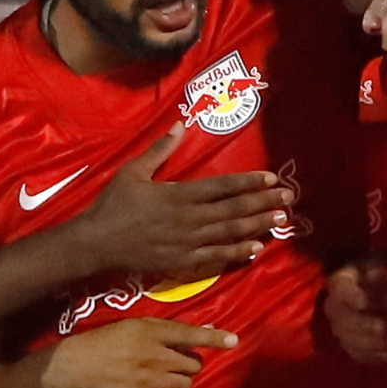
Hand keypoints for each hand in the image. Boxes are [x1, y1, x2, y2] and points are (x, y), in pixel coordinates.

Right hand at [39, 318, 237, 387]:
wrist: (77, 366)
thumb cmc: (106, 342)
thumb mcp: (134, 327)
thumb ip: (166, 331)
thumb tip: (201, 334)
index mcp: (151, 331)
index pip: (189, 334)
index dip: (214, 338)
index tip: (233, 341)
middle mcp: (153, 354)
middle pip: (193, 364)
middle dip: (189, 366)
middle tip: (174, 366)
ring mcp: (149, 378)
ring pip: (186, 384)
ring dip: (182, 383)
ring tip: (166, 381)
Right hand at [72, 124, 290, 276]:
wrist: (96, 244)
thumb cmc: (113, 206)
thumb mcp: (133, 172)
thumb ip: (159, 150)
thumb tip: (180, 125)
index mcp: (179, 194)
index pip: (223, 186)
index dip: (249, 182)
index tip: (271, 178)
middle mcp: (190, 219)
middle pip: (234, 210)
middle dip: (264, 203)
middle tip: (290, 198)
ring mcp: (189, 243)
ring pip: (231, 233)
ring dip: (258, 226)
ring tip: (281, 220)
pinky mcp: (183, 262)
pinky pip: (217, 257)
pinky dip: (238, 253)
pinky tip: (256, 248)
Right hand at [324, 256, 386, 364]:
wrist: (364, 288)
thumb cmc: (373, 275)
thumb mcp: (378, 267)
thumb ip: (381, 273)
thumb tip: (385, 277)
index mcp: (340, 283)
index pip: (342, 290)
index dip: (352, 296)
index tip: (365, 302)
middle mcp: (333, 306)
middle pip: (342, 319)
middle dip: (364, 325)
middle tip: (384, 327)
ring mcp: (338, 327)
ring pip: (348, 339)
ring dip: (371, 344)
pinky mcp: (346, 342)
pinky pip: (353, 353)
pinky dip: (369, 357)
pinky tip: (386, 357)